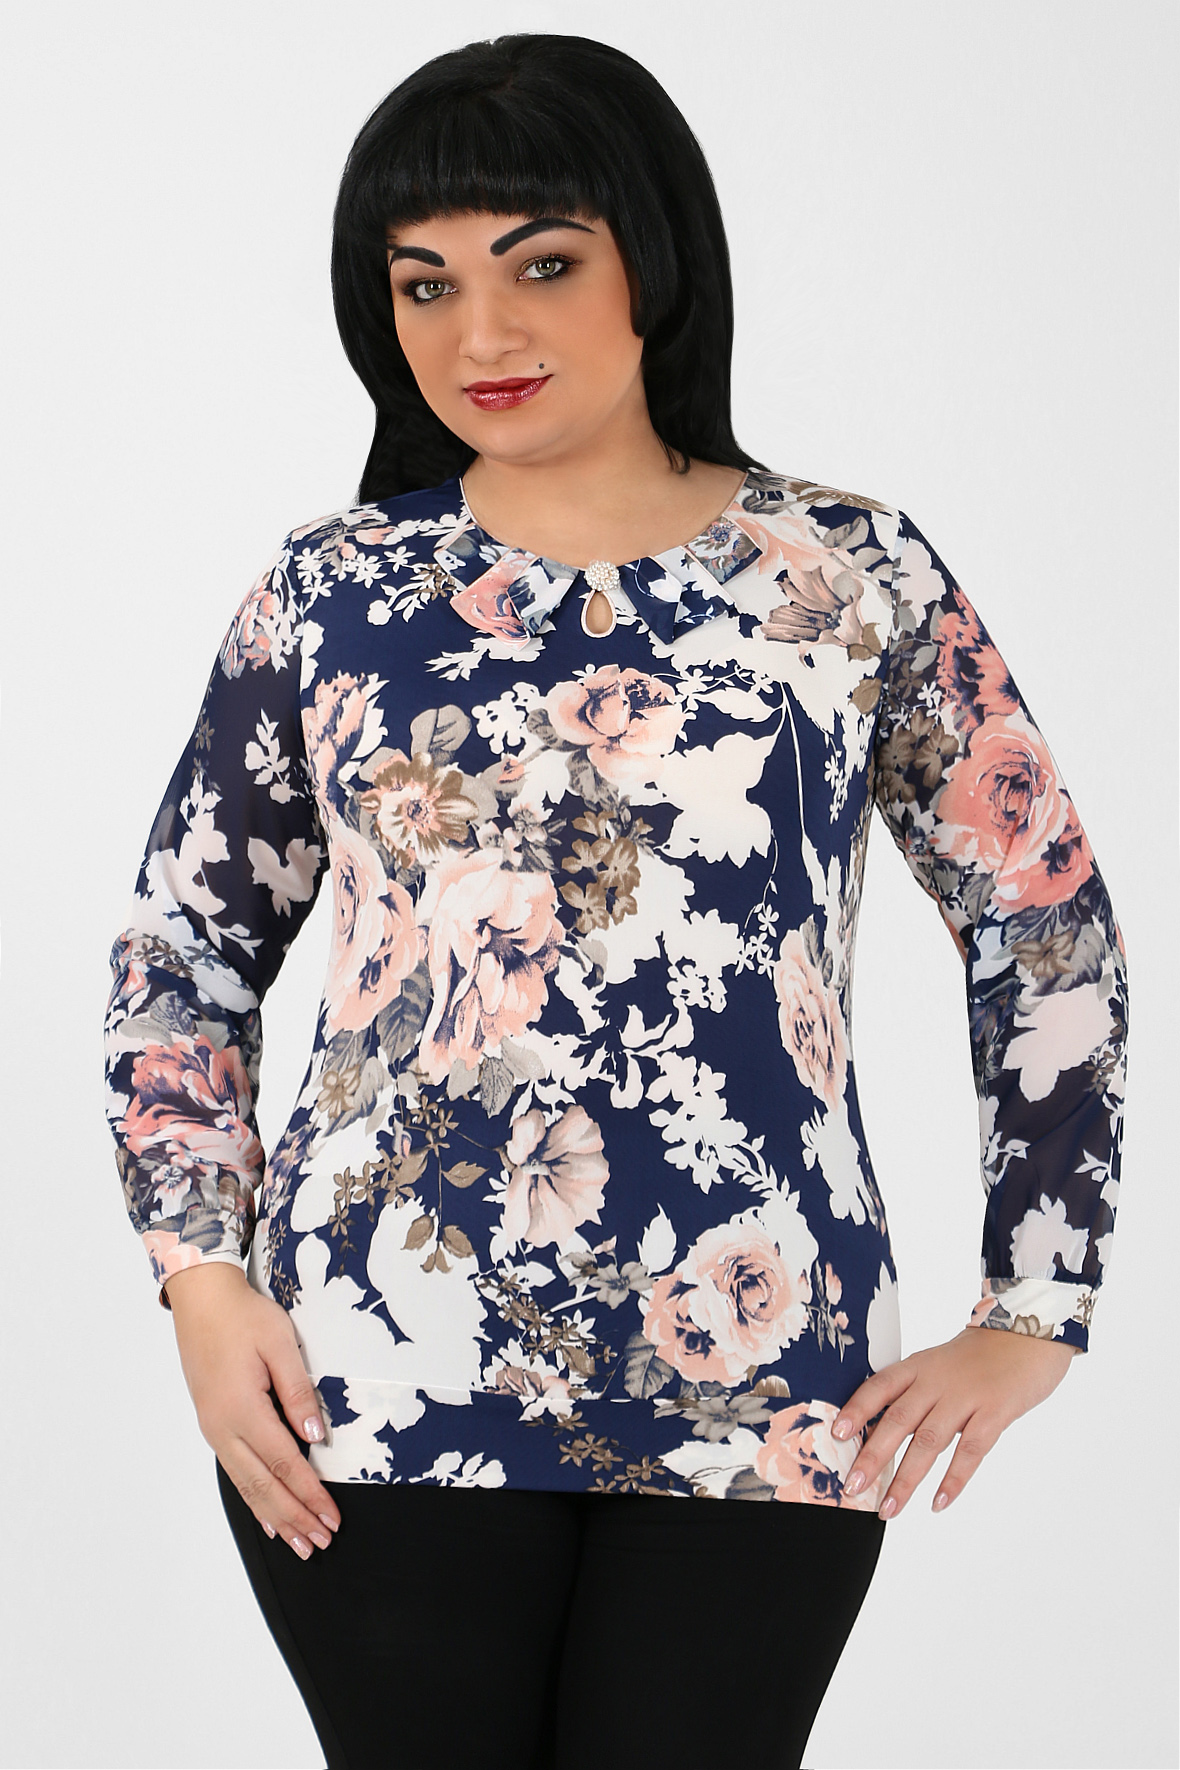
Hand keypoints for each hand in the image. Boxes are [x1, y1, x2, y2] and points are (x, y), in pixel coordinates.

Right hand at [164, 1263, 341, 1559]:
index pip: (285, 1463)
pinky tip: (267, 1516)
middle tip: (320, 1543)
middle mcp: (223, 1428)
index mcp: (243, 1409)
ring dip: (275, 1516)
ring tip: (298, 1543)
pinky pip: (235, 1472)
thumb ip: (299, 1392)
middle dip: (295, 1517)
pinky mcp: (212, 1424)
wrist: (202, 1300)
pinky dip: (253, 1499)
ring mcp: (214, 1429)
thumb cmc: (243, 1316)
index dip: (311, 1494)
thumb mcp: (280, 1343)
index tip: (333, 1517)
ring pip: (246, 1485)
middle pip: (263, 1486)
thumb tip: (316, 1438)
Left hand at [832, 1324, 1078, 1518]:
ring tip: (889, 1508)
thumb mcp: (940, 1365)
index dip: (857, 1409)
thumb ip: (917, 1393)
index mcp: (919, 1366)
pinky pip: (971, 1450)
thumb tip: (882, 1430)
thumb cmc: (980, 1357)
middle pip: (897, 1420)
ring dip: (906, 1478)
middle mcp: (937, 1381)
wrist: (1029, 1334)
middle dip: (872, 1457)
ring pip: (929, 1441)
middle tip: (851, 1488)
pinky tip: (939, 1501)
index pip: (879, 1386)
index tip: (836, 1434)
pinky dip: (953, 1479)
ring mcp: (966, 1397)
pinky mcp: (995, 1412)